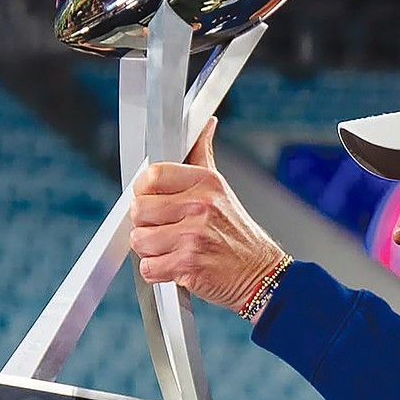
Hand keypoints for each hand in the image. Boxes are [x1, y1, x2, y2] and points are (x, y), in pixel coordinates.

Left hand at [130, 117, 285, 311]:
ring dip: (152, 251)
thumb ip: (203, 156)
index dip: (144, 192)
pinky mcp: (188, 264)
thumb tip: (204, 124)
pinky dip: (159, 273)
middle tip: (168, 231)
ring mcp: (193, 235)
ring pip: (139, 240)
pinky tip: (178, 267)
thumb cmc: (238, 235)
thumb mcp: (222, 189)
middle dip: (147, 225)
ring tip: (175, 250)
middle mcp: (200, 205)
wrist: (261, 274)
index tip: (154, 202)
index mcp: (205, 182)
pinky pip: (148, 268)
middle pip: (138, 210)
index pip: (152, 175)